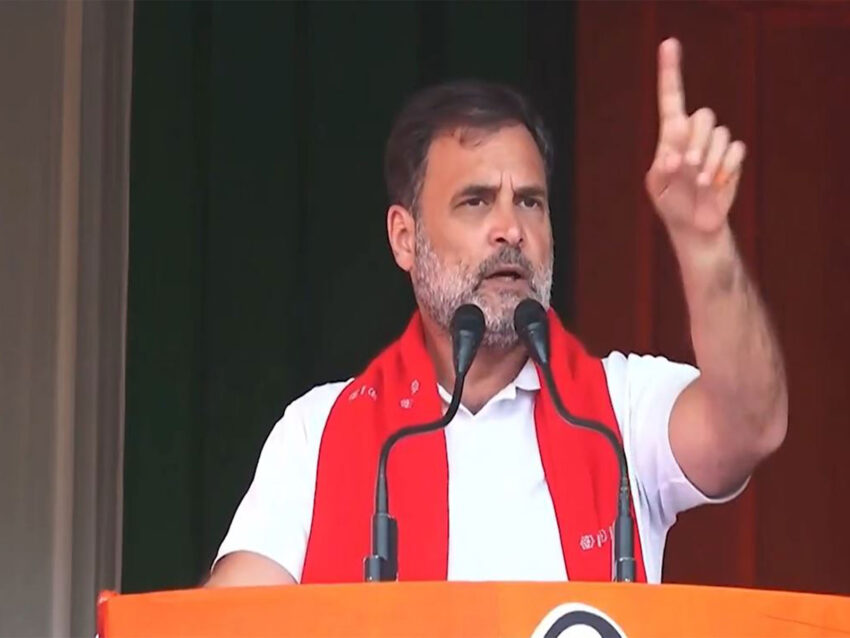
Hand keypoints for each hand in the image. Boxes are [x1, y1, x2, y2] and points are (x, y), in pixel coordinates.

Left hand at [645, 38, 745, 240]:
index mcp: (670, 137)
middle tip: (688, 166)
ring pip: (720, 134)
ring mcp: (715, 146)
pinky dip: (726, 167)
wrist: (693, 224)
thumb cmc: (671, 203)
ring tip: (702, 182)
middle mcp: (694, 135)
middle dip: (697, 141)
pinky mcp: (732, 159)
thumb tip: (676, 155)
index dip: (670, 71)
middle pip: (703, 116)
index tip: (668, 44)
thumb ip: (664, 168)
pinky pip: (736, 149)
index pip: (671, 99)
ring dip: (710, 159)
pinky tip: (716, 183)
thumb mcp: (658, 187)